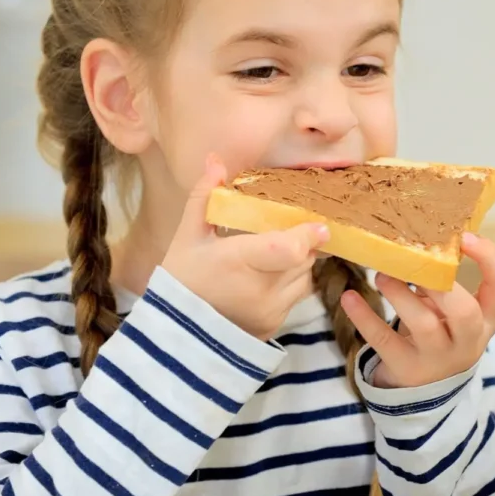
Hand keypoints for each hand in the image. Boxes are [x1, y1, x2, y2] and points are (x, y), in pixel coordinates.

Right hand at [161, 155, 329, 339]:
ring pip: (306, 277)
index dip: (308, 235)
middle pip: (303, 258)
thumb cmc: (181, 279)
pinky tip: (270, 277)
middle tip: (290, 231)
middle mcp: (260, 289)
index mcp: (237, 261)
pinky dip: (291, 284)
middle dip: (301, 243)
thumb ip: (204, 197)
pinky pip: (297, 297)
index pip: (288, 248)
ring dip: (299, 263)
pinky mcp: (275, 326)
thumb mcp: (188, 236)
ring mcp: (270, 311)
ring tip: (276, 255)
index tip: (318, 224)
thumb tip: (216, 161)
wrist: (177, 334)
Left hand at [342, 233, 494, 388]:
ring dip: (400, 294)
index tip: (465, 236)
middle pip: (464, 312)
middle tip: (417, 260)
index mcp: (486, 318)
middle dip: (440, 284)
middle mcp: (467, 340)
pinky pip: (384, 341)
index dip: (490, 258)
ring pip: (423, 325)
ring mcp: (437, 358)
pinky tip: (349, 298)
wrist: (427, 390)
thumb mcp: (455, 312)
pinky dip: (364, 317)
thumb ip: (446, 282)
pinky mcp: (406, 369)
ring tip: (381, 274)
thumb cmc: (442, 334)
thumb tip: (419, 235)